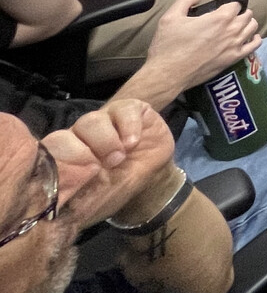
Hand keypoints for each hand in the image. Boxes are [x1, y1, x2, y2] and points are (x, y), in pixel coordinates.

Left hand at [43, 99, 175, 227]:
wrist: (151, 181)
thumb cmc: (115, 191)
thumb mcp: (92, 204)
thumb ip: (72, 204)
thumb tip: (51, 220)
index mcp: (64, 156)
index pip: (49, 151)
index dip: (61, 160)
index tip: (77, 177)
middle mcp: (79, 135)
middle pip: (68, 133)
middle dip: (82, 151)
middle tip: (100, 168)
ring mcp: (104, 120)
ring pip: (93, 120)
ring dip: (105, 141)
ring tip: (119, 157)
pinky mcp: (130, 111)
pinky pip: (124, 110)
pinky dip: (128, 126)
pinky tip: (133, 143)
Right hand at [145, 0, 261, 88]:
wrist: (168, 73)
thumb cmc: (168, 46)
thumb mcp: (171, 17)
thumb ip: (187, 0)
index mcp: (219, 18)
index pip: (237, 4)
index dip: (231, 3)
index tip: (224, 6)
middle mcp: (231, 30)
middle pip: (247, 15)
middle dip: (240, 12)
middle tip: (230, 15)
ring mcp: (235, 46)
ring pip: (253, 28)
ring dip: (248, 23)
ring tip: (239, 24)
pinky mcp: (234, 59)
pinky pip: (254, 46)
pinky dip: (255, 39)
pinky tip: (251, 37)